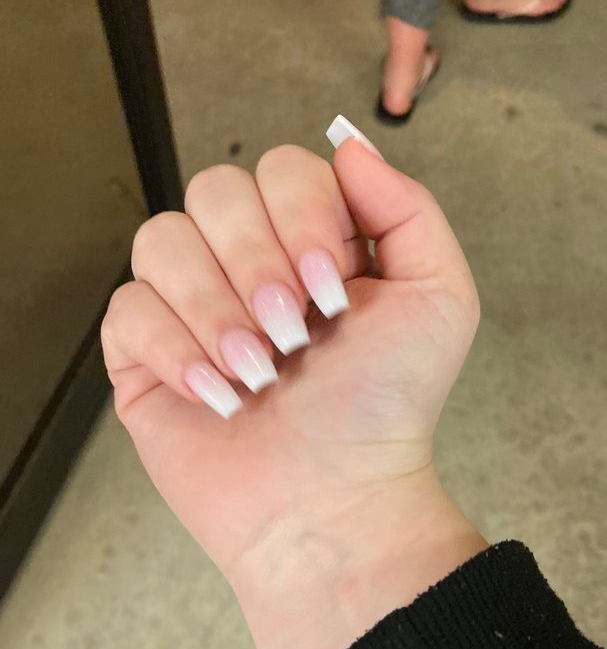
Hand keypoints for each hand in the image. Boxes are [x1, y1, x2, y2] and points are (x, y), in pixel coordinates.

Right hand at [102, 126, 485, 648]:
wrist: (338, 503)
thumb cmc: (388, 407)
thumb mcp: (437, 297)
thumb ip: (408, 208)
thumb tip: (349, 146)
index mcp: (309, 240)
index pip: (280, 169)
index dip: (302, 217)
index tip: (336, 293)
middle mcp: (246, 262)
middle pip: (214, 190)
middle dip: (257, 263)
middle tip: (296, 336)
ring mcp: (191, 306)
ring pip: (162, 240)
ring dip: (217, 309)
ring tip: (260, 372)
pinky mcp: (145, 355)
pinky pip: (127, 309)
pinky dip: (176, 350)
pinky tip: (220, 395)